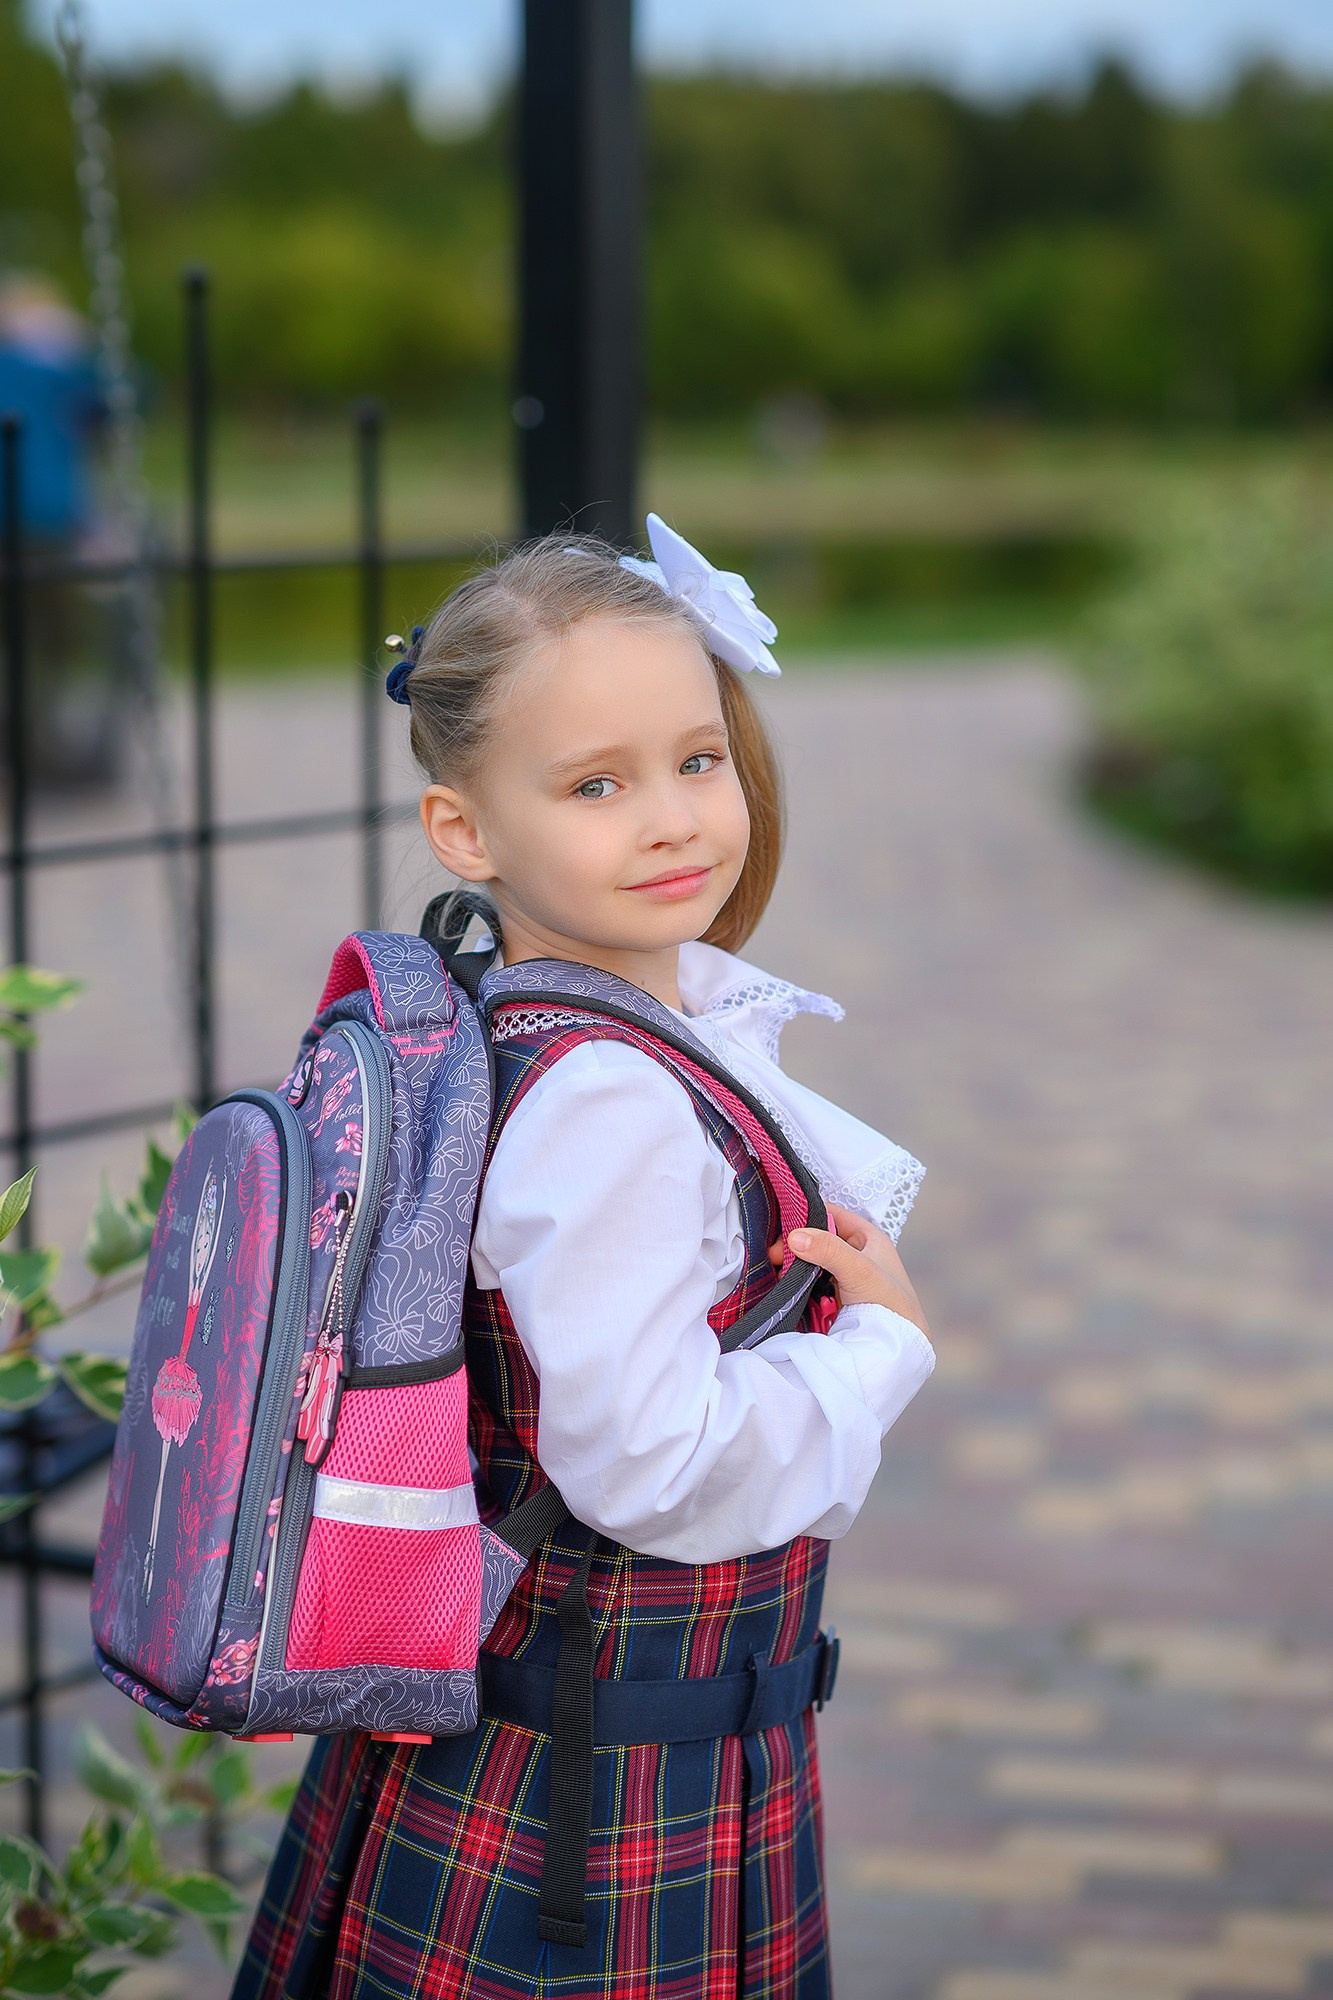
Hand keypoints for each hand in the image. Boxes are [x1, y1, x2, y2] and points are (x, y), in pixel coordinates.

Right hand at [778, 1202, 931, 1340]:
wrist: (896, 1350)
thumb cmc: (888, 1304)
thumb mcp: (860, 1270)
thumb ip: (829, 1250)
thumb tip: (795, 1237)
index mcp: (868, 1238)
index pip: (832, 1214)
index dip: (808, 1215)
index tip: (782, 1227)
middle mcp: (856, 1254)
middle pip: (818, 1239)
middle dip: (795, 1244)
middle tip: (774, 1256)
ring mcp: (844, 1277)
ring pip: (812, 1262)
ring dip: (794, 1265)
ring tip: (773, 1270)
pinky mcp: (834, 1298)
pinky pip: (811, 1283)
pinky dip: (797, 1283)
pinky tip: (782, 1284)